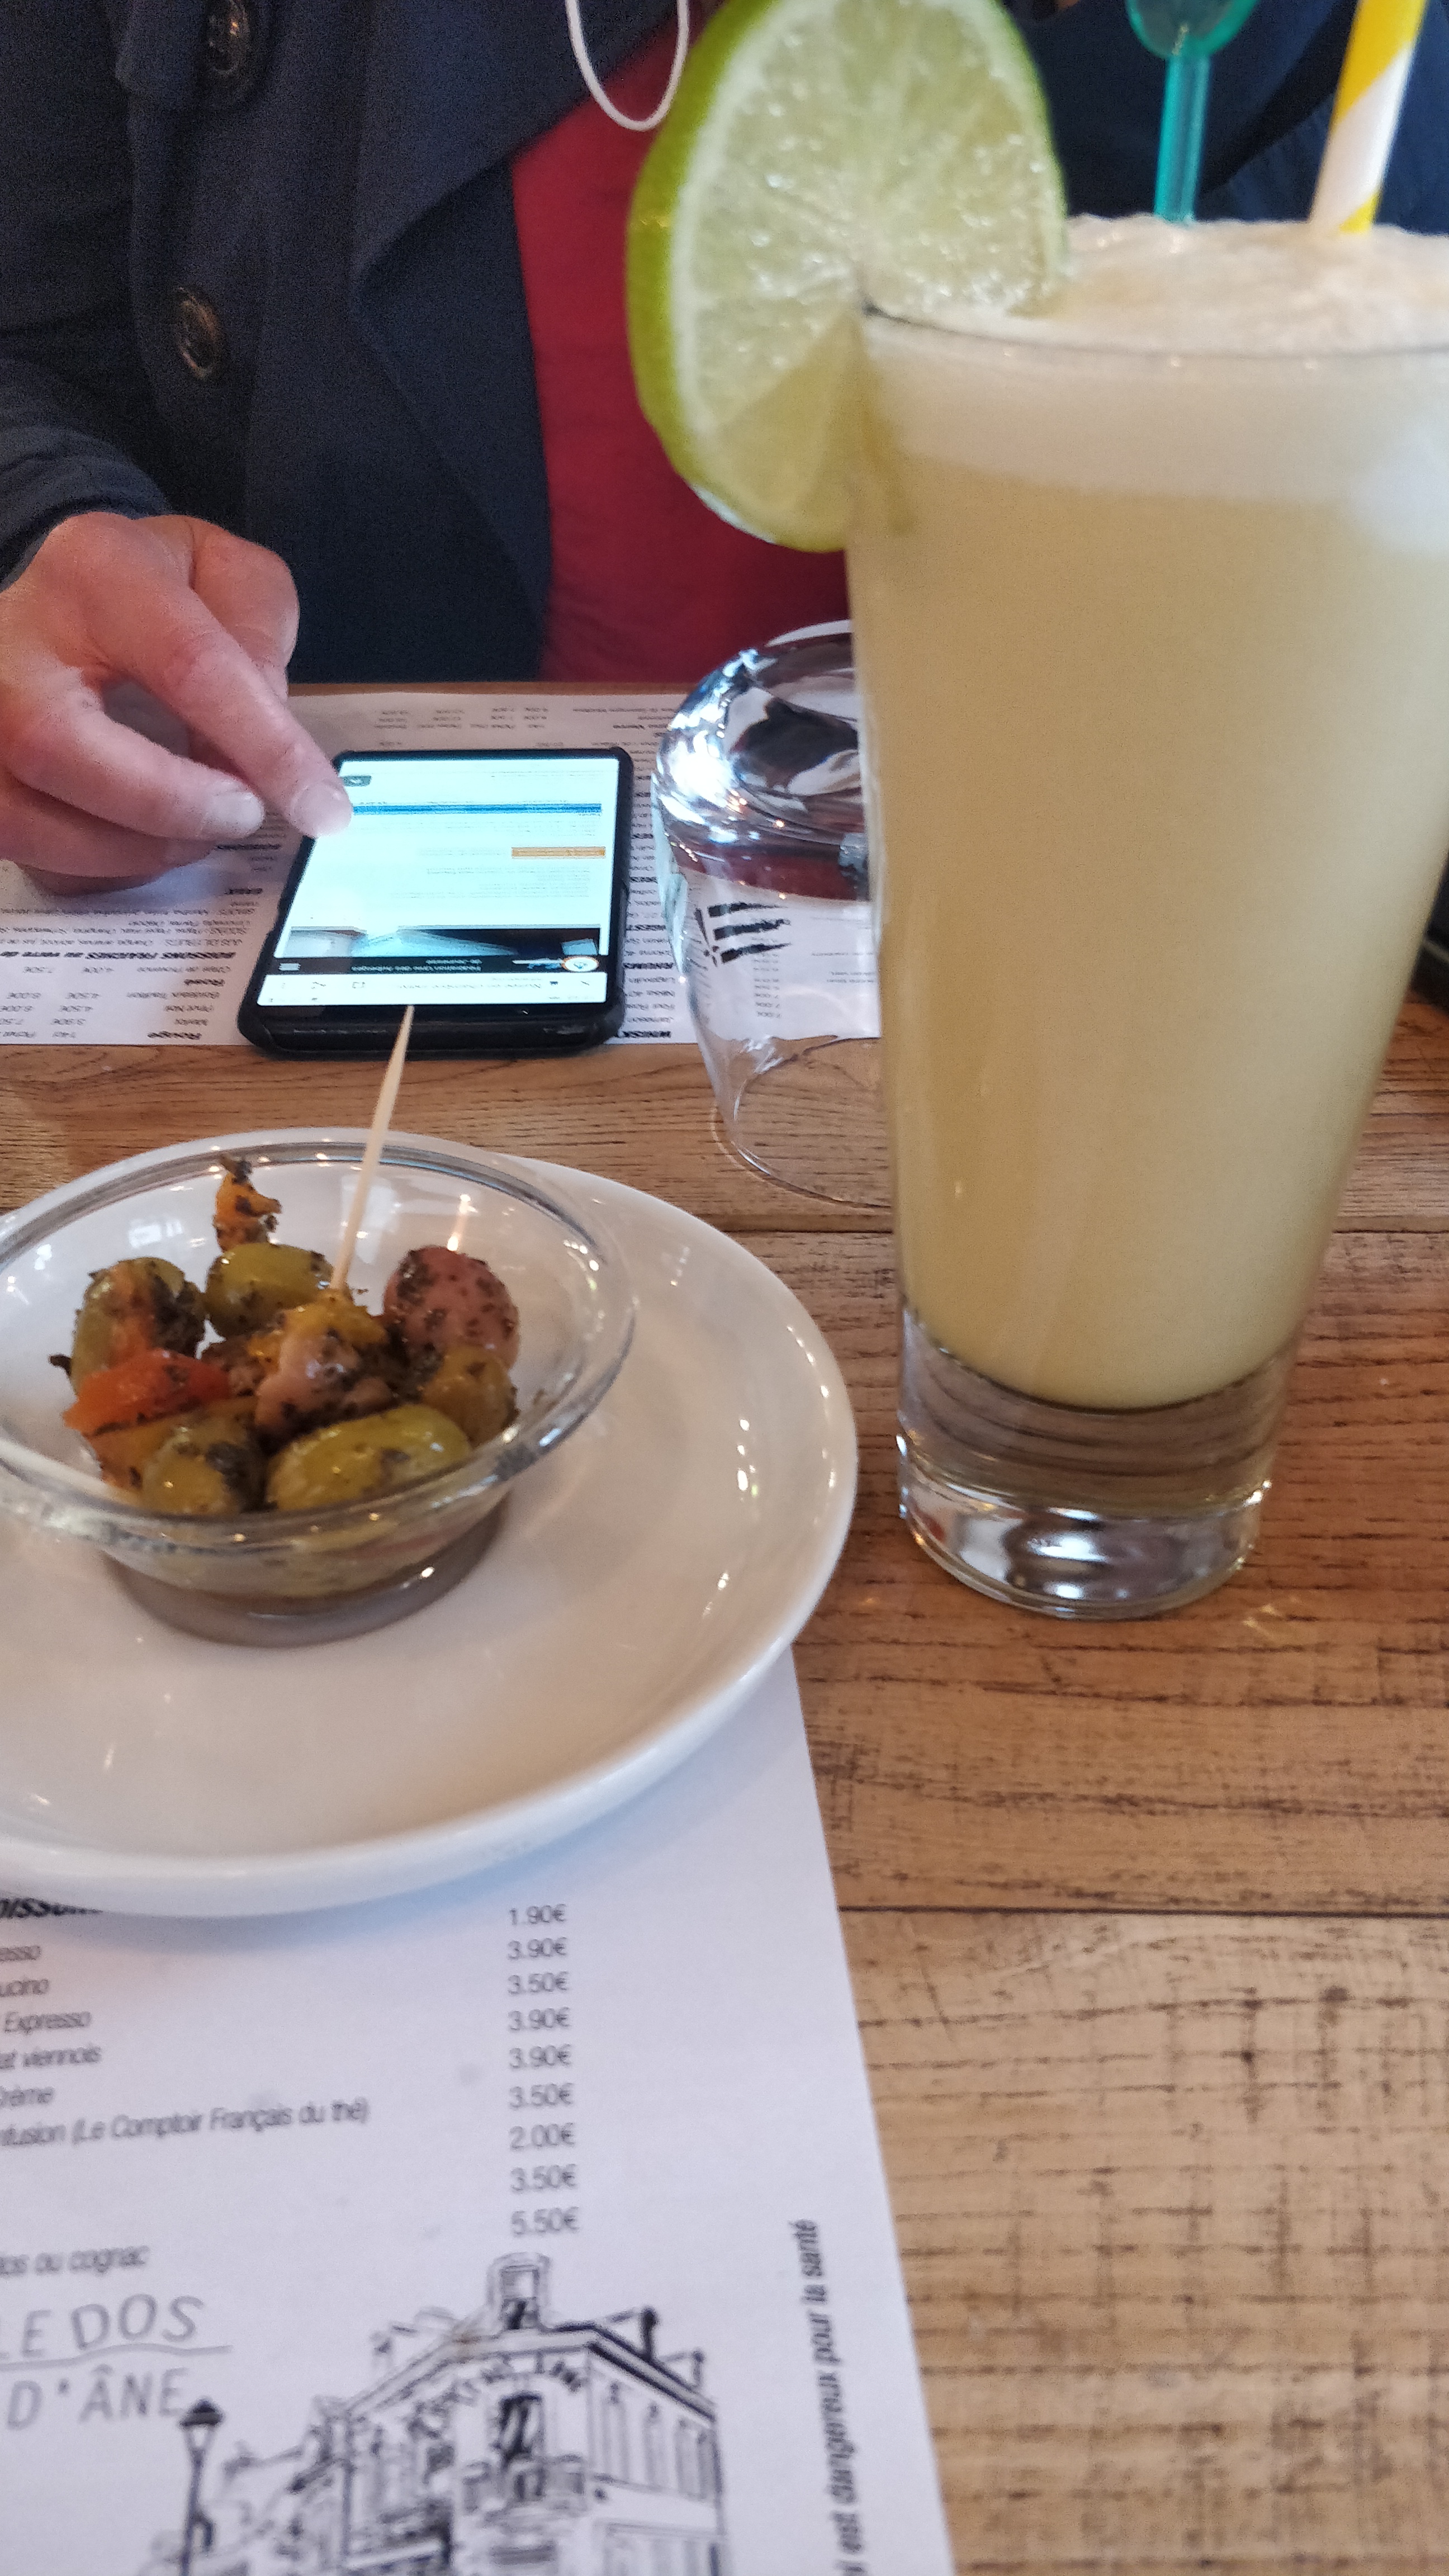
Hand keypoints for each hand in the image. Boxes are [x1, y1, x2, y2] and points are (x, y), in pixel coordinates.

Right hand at [0, 512, 351, 891]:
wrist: (63, 597)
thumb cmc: (152, 592)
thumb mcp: (223, 575)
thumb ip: (258, 634)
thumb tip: (269, 732)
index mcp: (94, 570)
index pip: (186, 665)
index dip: (263, 747)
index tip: (321, 806)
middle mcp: (11, 640)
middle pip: (61, 745)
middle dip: (169, 804)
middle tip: (243, 815)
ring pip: (27, 815)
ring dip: (134, 848)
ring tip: (198, 829)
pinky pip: (20, 847)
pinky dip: (93, 865)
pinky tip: (143, 840)